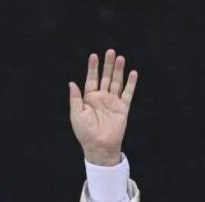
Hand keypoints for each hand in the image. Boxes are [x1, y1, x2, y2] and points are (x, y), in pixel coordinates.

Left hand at [68, 49, 138, 166]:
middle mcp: (102, 98)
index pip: (92, 79)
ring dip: (118, 70)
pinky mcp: (123, 108)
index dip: (93, 68)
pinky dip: (131, 83)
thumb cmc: (85, 132)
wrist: (98, 146)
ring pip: (116, 82)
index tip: (94, 56)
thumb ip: (75, 98)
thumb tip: (72, 83)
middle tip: (110, 51)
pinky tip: (132, 73)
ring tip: (120, 58)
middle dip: (107, 65)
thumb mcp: (76, 114)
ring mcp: (113, 102)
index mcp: (89, 99)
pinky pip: (127, 93)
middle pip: (106, 77)